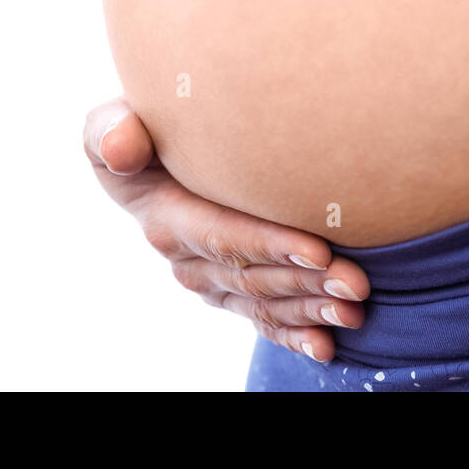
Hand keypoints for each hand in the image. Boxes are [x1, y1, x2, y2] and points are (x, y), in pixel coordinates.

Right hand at [83, 98, 368, 361]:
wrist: (155, 148)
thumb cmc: (143, 126)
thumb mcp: (111, 122)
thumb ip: (111, 130)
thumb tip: (121, 148)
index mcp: (165, 218)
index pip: (222, 235)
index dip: (270, 244)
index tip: (319, 249)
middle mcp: (186, 258)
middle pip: (253, 276)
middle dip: (307, 282)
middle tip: (357, 283)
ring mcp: (210, 279)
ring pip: (265, 301)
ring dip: (312, 309)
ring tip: (355, 309)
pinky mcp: (230, 290)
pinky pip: (262, 320)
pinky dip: (295, 336)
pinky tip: (327, 346)